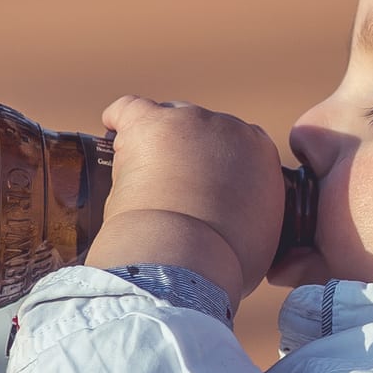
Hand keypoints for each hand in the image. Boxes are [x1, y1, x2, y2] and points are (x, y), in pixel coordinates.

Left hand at [91, 92, 284, 304]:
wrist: (186, 259)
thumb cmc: (223, 262)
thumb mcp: (259, 240)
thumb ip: (253, 219)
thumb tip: (238, 228)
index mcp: (260, 153)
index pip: (238, 146)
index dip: (218, 168)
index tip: (205, 189)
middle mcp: (230, 128)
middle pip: (204, 131)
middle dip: (188, 156)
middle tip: (171, 193)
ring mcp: (189, 120)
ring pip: (167, 122)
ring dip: (156, 147)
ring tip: (141, 180)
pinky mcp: (149, 122)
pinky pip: (129, 110)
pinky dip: (118, 122)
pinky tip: (112, 136)